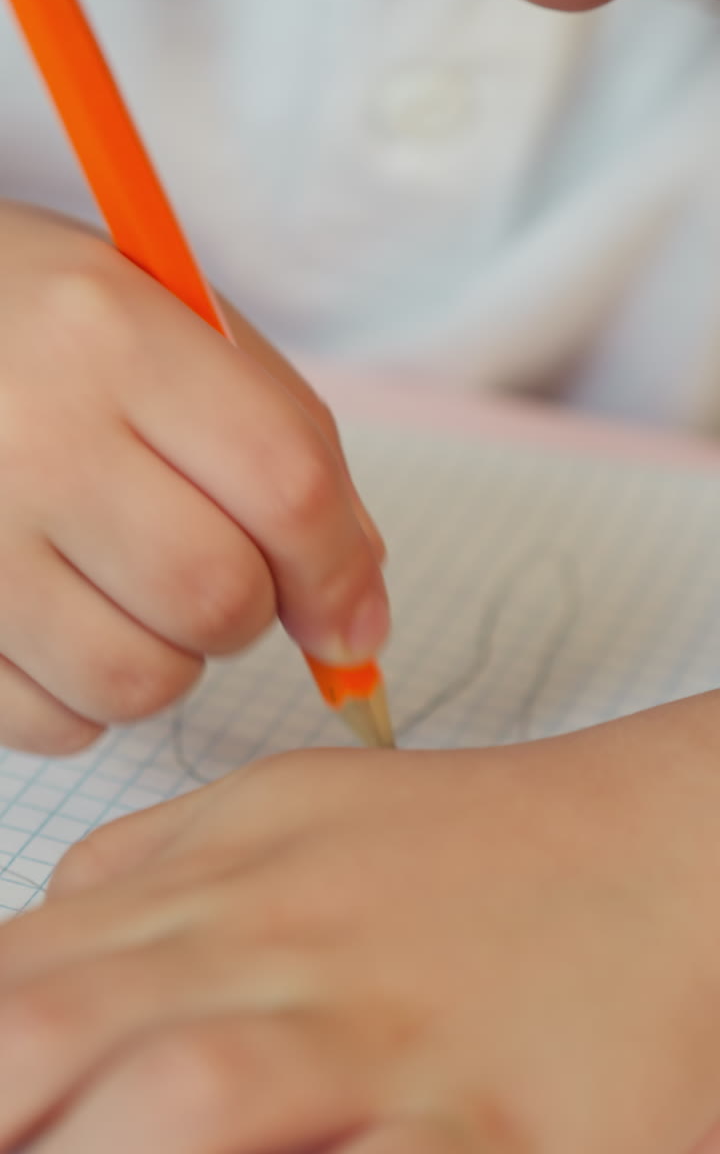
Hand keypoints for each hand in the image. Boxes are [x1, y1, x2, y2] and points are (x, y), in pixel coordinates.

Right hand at [0, 201, 386, 753]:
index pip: (285, 487)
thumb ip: (290, 452)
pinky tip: (68, 627)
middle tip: (218, 576)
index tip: (348, 624)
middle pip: (214, 597)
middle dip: (248, 614)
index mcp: (114, 334)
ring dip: (169, 663)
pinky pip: (50, 725)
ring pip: (135, 683)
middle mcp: (31, 433)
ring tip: (133, 595)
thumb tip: (355, 617)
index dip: (338, 575)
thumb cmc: (63, 332)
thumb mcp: (184, 333)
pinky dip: (84, 701)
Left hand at [2, 695, 719, 1150]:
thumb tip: (43, 928)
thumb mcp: (279, 816)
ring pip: (195, 1096)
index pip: (13, 983)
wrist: (659, 854)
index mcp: (220, 879)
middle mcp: (278, 949)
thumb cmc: (470, 855)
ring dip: (107, 1146)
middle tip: (17, 1144)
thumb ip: (151, 867)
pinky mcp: (487, 1118)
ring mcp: (380, 1033)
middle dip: (6, 1106)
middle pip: (46, 1037)